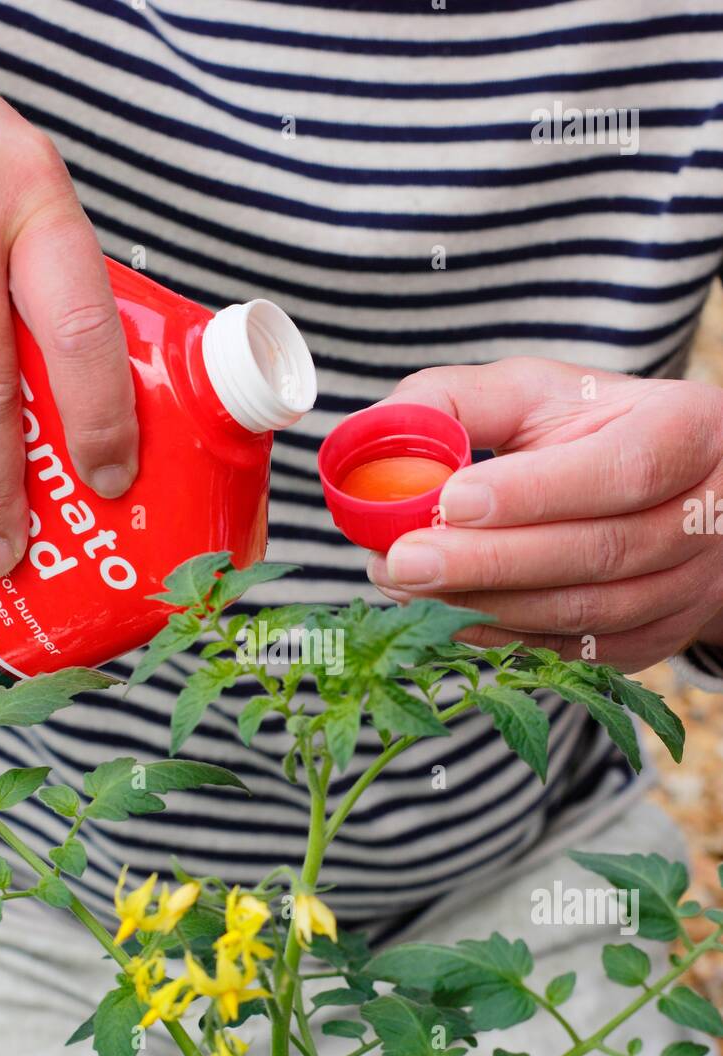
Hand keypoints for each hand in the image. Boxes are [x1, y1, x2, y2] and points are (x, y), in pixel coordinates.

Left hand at [366, 358, 722, 671]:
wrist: (666, 493)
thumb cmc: (589, 431)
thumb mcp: (539, 394)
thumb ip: (460, 402)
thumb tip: (375, 434)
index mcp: (687, 433)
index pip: (619, 470)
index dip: (536, 492)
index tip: (452, 499)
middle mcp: (702, 518)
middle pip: (597, 552)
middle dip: (489, 562)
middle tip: (400, 561)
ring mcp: (686, 588)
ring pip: (584, 611)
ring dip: (487, 604)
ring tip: (404, 585)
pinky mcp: (655, 640)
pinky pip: (576, 651)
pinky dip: (504, 638)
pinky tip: (444, 616)